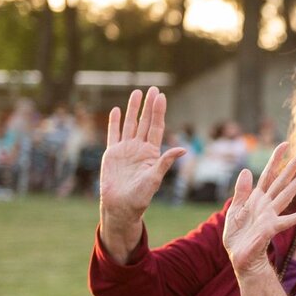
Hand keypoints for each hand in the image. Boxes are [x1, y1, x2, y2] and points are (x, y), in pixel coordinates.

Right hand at [100, 87, 184, 222]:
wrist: (120, 206)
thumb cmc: (140, 197)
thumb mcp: (154, 179)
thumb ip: (165, 162)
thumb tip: (183, 150)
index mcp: (151, 153)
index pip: (156, 127)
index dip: (158, 112)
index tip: (161, 96)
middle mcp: (139, 148)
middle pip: (144, 122)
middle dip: (148, 106)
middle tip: (153, 88)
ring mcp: (125, 150)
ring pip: (129, 124)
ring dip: (132, 109)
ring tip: (136, 93)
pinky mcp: (112, 154)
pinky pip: (113, 134)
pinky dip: (115, 122)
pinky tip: (117, 110)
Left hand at [222, 142, 295, 276]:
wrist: (239, 257)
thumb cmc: (238, 236)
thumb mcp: (234, 210)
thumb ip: (241, 191)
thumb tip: (247, 170)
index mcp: (257, 198)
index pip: (268, 174)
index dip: (276, 159)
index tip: (285, 144)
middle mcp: (267, 204)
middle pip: (282, 181)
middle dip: (293, 167)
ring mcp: (270, 215)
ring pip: (287, 195)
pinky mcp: (270, 229)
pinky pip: (287, 220)